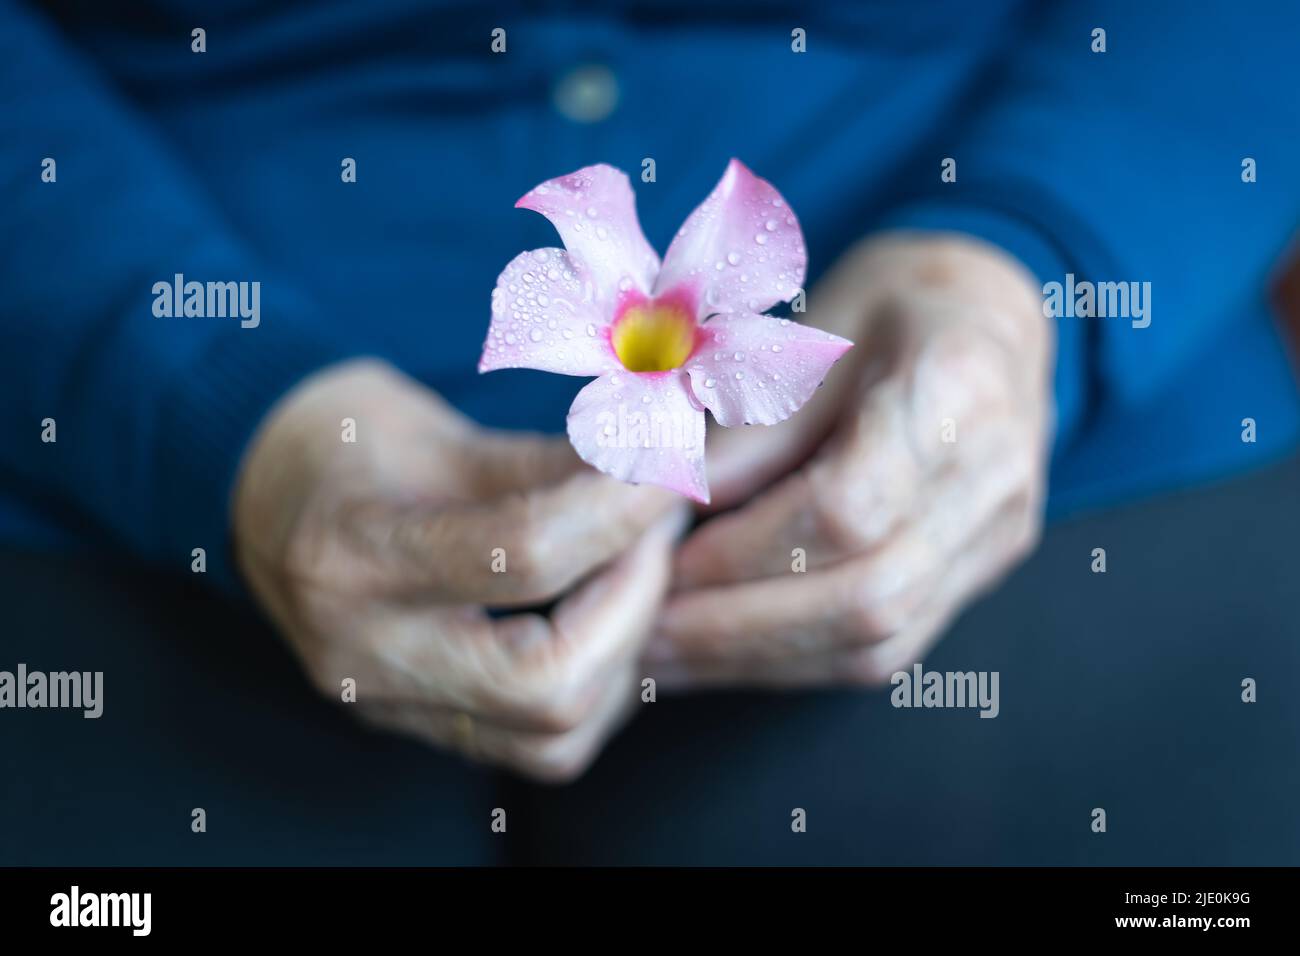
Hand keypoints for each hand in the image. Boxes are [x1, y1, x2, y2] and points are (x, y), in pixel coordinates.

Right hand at [233, 360, 683, 780]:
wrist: (255, 491)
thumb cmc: (339, 440)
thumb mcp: (437, 429)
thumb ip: (550, 464)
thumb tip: (658, 470)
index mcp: (351, 557)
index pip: (524, 555)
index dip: (622, 509)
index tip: (670, 469)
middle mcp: (363, 655)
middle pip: (548, 685)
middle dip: (635, 600)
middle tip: (659, 528)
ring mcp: (385, 704)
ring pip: (553, 738)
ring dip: (624, 653)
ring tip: (634, 571)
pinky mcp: (413, 723)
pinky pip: (535, 746)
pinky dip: (595, 688)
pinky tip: (603, 621)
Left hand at [646, 233, 1052, 687]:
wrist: (990, 315)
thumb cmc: (888, 305)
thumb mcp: (808, 330)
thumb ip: (747, 425)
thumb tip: (663, 510)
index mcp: (955, 387)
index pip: (847, 507)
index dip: (743, 549)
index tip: (661, 558)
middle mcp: (995, 475)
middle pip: (867, 593)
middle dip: (739, 624)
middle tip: (644, 627)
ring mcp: (998, 534)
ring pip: (878, 639)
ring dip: (758, 657)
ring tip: (665, 653)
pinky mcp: (980, 574)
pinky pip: (889, 649)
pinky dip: (795, 661)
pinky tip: (722, 655)